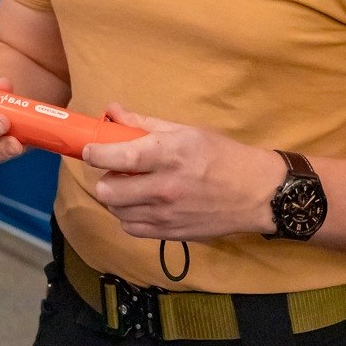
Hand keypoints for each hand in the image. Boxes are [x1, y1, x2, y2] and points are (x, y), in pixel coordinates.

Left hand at [80, 106, 285, 240]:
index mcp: (169, 155)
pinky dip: (129, 216)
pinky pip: (131, 228)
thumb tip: (112, 111)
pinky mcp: (170, 233)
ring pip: (116, 212)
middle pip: (108, 192)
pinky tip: (143, 204)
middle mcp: (164, 188)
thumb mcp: (186, 131)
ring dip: (116, 199)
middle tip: (117, 171)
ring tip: (132, 187)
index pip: (118, 158)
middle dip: (105, 180)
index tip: (90, 149)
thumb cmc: (222, 156)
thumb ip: (144, 123)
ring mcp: (166, 215)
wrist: (256, 193)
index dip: (95, 153)